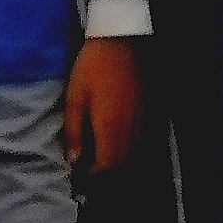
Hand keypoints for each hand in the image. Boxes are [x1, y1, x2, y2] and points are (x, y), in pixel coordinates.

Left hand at [63, 36, 143, 178]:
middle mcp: (130, 130)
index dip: (95, 180)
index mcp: (110, 128)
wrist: (122, 39)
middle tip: (91, 177)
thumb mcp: (75, 96)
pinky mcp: (149, 113)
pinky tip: (118, 147)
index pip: (106, 168)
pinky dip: (130, 151)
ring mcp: (143, 122)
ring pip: (134, 156)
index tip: (83, 184)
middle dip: (108, 176)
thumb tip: (73, 161)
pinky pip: (141, 142)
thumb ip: (74, 131)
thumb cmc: (92, 66)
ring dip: (119, 165)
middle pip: (122, 166)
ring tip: (103, 165)